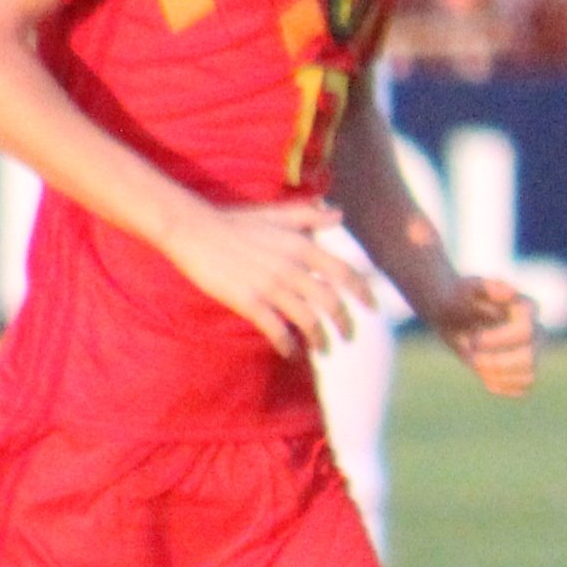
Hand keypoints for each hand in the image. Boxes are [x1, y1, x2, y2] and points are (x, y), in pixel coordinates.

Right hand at [164, 199, 377, 358]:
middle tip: (348, 337)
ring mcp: (271, 286)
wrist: (194, 230)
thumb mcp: (277, 214)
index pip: (345, 273)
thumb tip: (339, 213)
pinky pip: (277, 330)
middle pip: (331, 303)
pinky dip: (288, 345)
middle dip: (345, 324)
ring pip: (308, 320)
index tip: (372, 308)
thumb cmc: (236, 221)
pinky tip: (291, 353)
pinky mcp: (249, 301)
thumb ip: (309, 216)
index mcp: (302, 246)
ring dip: (320, 339)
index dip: (364, 293)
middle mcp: (292, 267)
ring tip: (324, 350)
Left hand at [425, 272, 540, 396]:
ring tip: (476, 362)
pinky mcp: (523, 369)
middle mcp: (537, 331)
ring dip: (497, 374)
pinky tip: (483, 372)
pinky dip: (500, 385)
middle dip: (496, 362)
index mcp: (528, 309)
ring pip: (528, 375)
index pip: (526, 332)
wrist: (453, 315)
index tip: (473, 340)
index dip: (499, 341)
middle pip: (530, 358)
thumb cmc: (459, 298)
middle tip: (471, 354)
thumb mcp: (466, 288)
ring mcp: (532, 351)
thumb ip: (487, 287)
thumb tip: (511, 292)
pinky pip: (522, 388)